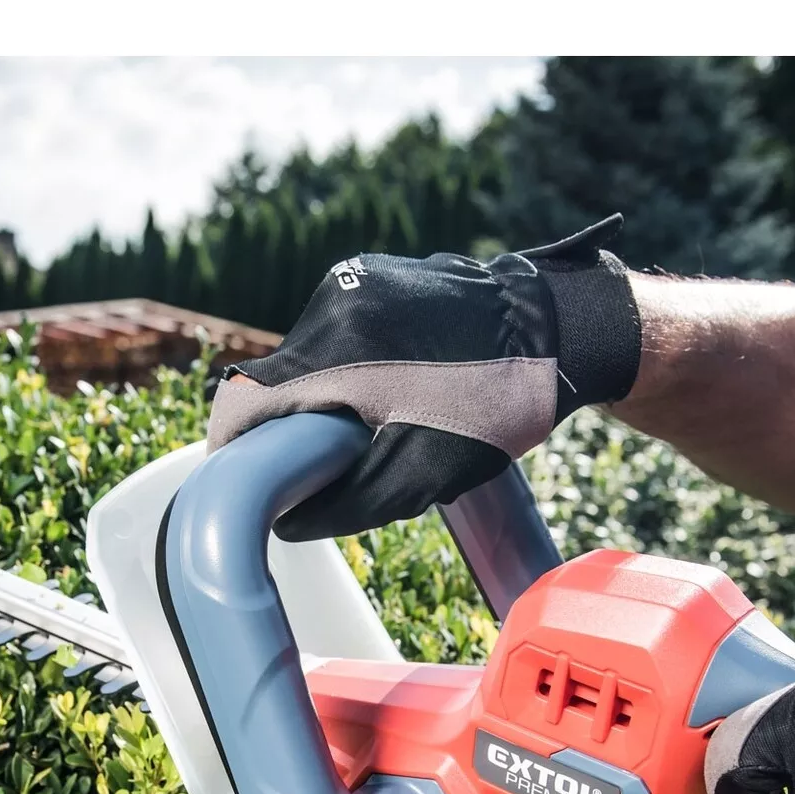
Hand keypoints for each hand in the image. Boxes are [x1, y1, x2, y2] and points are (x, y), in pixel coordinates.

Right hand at [206, 216, 641, 540]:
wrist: (561, 330)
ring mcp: (355, 278)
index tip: (242, 481)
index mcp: (336, 348)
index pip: (243, 401)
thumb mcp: (420, 476)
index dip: (233, 448)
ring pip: (306, 356)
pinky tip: (400, 384)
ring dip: (325, 395)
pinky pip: (338, 331)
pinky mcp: (376, 272)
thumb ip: (344, 503)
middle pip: (275, 379)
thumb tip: (284, 521)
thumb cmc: (495, 406)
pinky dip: (351, 365)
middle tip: (332, 463)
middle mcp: (334, 300)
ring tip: (383, 420)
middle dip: (292, 426)